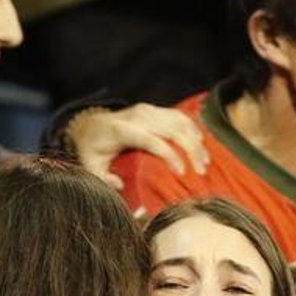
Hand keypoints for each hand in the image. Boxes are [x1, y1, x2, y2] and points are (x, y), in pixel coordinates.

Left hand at [66, 103, 209, 189]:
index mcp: (121, 130)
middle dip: (190, 150)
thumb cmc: (92, 150)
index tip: (182, 172)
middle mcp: (137, 116)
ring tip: (205, 162)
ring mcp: (148, 110)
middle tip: (201, 171)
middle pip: (171, 130)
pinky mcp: (155, 109)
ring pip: (179, 122)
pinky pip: (179, 116)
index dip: (169, 155)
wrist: (90, 125)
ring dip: (195, 141)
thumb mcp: (90, 167)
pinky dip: (192, 129)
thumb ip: (103, 179)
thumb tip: (121, 186)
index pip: (151, 140)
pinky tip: (201, 144)